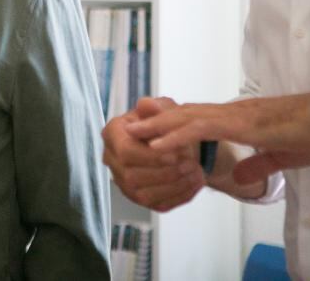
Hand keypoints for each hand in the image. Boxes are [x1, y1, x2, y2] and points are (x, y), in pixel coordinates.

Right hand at [102, 96, 203, 211]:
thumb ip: (155, 108)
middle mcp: (113, 160)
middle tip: (191, 164)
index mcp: (113, 135)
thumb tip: (147, 104)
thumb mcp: (164, 109)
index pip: (125, 151)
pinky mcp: (140, 199)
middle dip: (165, 173)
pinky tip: (196, 184)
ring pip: (144, 194)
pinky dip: (180, 196)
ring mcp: (124, 183)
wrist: (175, 142)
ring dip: (174, 186)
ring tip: (197, 173)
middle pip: (132, 176)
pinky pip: (158, 205)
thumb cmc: (166, 123)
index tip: (176, 153)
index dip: (151, 156)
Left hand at [124, 93, 309, 183]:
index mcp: (237, 119)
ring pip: (185, 118)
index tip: (151, 131)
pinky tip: (157, 146)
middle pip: (183, 114)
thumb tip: (239, 175)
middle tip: (128, 127)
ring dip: (156, 126)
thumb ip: (257, 164)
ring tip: (132, 134)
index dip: (173, 124)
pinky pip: (199, 129)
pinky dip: (175, 136)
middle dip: (155, 121)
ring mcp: (233, 115)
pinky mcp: (239, 123)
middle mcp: (230, 113)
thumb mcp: (279, 157)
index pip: (197, 119)